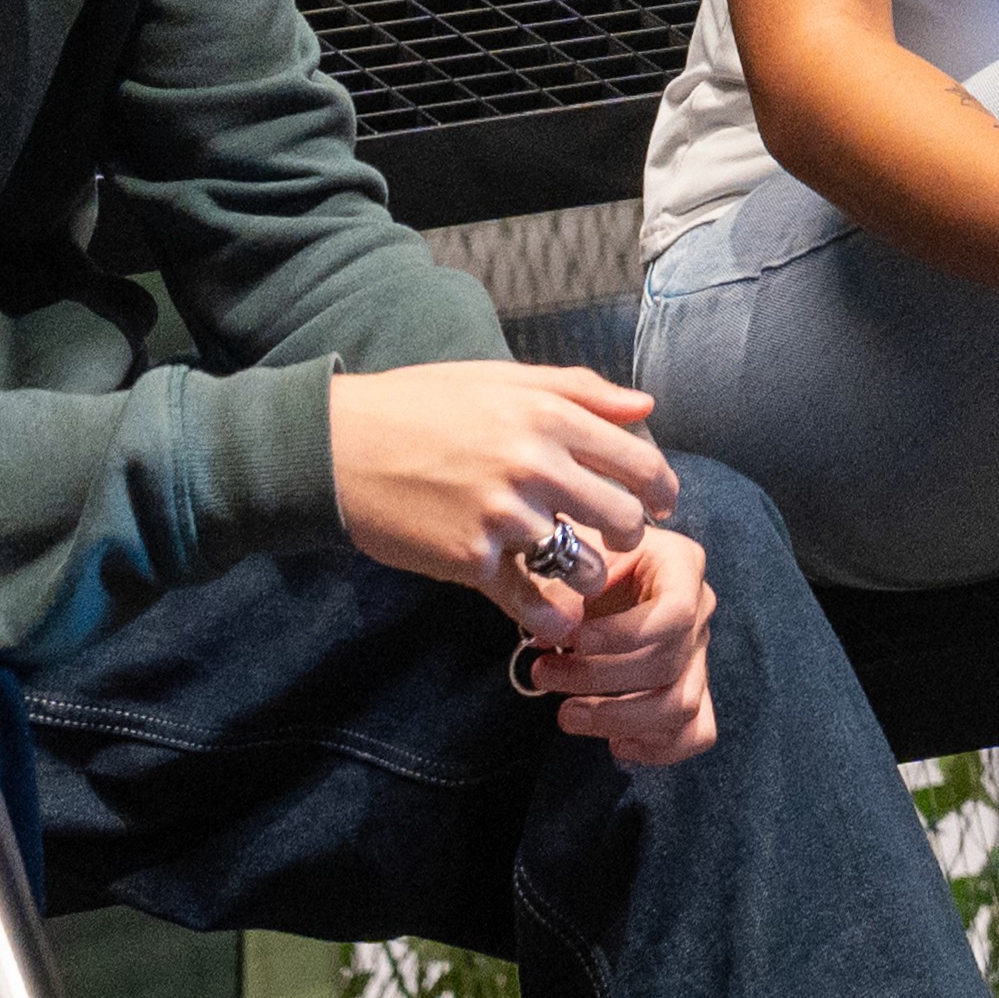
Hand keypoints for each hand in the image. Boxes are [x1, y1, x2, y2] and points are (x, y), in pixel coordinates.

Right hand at [328, 359, 678, 615]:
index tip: (660, 505)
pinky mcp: (472, 560)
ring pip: (586, 566)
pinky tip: (552, 618)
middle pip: (624, 518)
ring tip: (568, 569)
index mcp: (549, 415)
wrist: (337, 447)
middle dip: (629, 534)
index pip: (641, 462)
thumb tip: (646, 407)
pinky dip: (550, 616)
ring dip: (587, 576)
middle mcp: (535, 465)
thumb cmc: (418, 406)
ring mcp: (505, 516)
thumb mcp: (500, 379)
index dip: (661, 490)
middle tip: (614, 539)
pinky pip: (533, 602)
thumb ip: (579, 391)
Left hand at [517, 521, 721, 765]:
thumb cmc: (587, 557)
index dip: (622, 636)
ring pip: (682, 706)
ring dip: (618, 718)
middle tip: (542, 674)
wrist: (600, 568)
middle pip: (668, 664)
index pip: (675, 612)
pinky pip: (697, 732)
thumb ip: (561, 586)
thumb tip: (555, 630)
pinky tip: (614, 741)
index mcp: (682, 565)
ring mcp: (699, 655)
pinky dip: (657, 748)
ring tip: (567, 715)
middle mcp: (701, 610)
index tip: (572, 640)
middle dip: (597, 678)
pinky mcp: (692, 690)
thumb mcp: (573, 550)